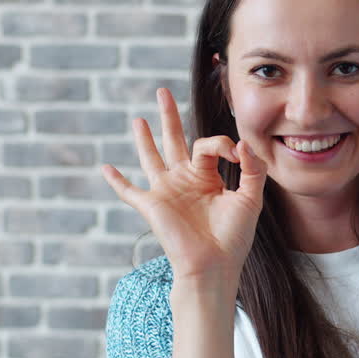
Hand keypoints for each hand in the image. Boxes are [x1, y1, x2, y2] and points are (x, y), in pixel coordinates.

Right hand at [101, 87, 267, 282]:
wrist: (214, 266)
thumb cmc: (234, 237)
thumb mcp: (250, 198)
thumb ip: (253, 169)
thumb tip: (242, 142)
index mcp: (207, 178)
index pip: (207, 145)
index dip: (222, 144)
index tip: (237, 155)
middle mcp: (184, 181)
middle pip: (174, 140)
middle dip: (168, 116)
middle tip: (162, 91)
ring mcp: (165, 192)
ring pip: (151, 157)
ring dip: (144, 138)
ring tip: (138, 118)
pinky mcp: (151, 206)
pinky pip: (128, 191)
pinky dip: (116, 180)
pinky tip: (105, 167)